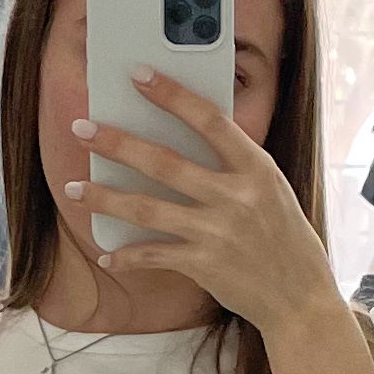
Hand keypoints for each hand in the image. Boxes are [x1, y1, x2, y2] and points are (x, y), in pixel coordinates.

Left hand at [67, 69, 339, 334]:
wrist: (300, 298)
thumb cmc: (283, 237)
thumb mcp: (270, 189)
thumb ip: (232, 164)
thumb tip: (179, 138)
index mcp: (256, 168)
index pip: (209, 120)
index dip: (172, 95)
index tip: (139, 75)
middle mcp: (236, 197)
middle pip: (165, 163)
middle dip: (118, 144)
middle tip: (82, 129)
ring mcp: (218, 232)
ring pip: (147, 208)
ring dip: (105, 198)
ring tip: (74, 188)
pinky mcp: (204, 265)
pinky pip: (153, 255)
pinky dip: (126, 256)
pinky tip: (105, 254)